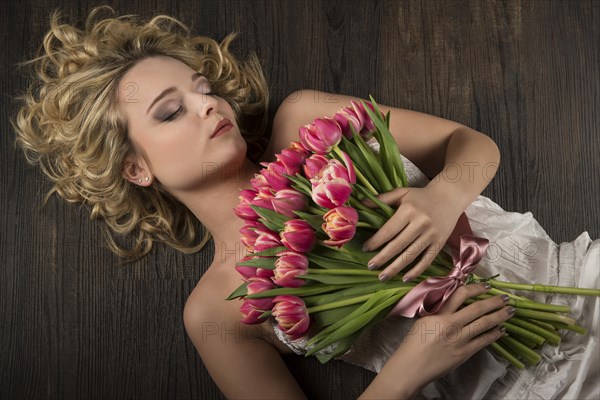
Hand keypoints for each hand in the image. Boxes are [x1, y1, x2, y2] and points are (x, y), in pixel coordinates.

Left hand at [361, 185, 462, 281]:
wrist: (450, 196)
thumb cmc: (421, 195)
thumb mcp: (402, 193)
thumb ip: (382, 199)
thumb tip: (361, 202)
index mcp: (409, 211)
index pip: (389, 230)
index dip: (376, 241)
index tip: (365, 249)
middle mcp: (421, 223)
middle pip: (398, 245)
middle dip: (382, 258)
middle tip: (370, 266)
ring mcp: (431, 234)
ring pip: (411, 255)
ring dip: (395, 268)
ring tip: (382, 277)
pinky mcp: (440, 243)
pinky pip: (427, 260)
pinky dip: (416, 271)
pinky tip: (405, 278)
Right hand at [361, 284, 511, 398]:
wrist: (412, 367)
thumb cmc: (413, 343)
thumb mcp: (422, 319)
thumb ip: (438, 309)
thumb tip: (453, 299)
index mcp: (439, 313)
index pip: (460, 294)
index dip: (476, 288)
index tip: (486, 286)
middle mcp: (451, 324)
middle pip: (478, 308)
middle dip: (494, 302)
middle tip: (506, 298)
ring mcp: (459, 339)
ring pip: (484, 324)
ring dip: (499, 316)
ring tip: (509, 311)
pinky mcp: (464, 353)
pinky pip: (483, 341)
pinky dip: (494, 334)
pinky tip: (501, 330)